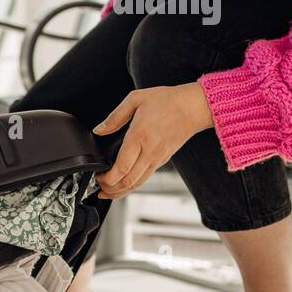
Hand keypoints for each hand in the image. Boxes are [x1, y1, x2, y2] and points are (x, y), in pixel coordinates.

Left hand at [92, 84, 213, 198]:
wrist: (193, 107)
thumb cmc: (168, 101)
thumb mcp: (136, 99)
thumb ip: (115, 117)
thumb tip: (99, 129)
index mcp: (139, 136)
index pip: (121, 168)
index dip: (106, 178)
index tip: (97, 177)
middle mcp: (149, 151)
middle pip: (128, 182)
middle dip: (111, 190)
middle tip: (99, 189)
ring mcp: (158, 158)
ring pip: (138, 183)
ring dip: (121, 191)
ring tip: (109, 192)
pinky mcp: (163, 160)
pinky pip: (146, 177)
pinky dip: (133, 185)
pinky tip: (125, 183)